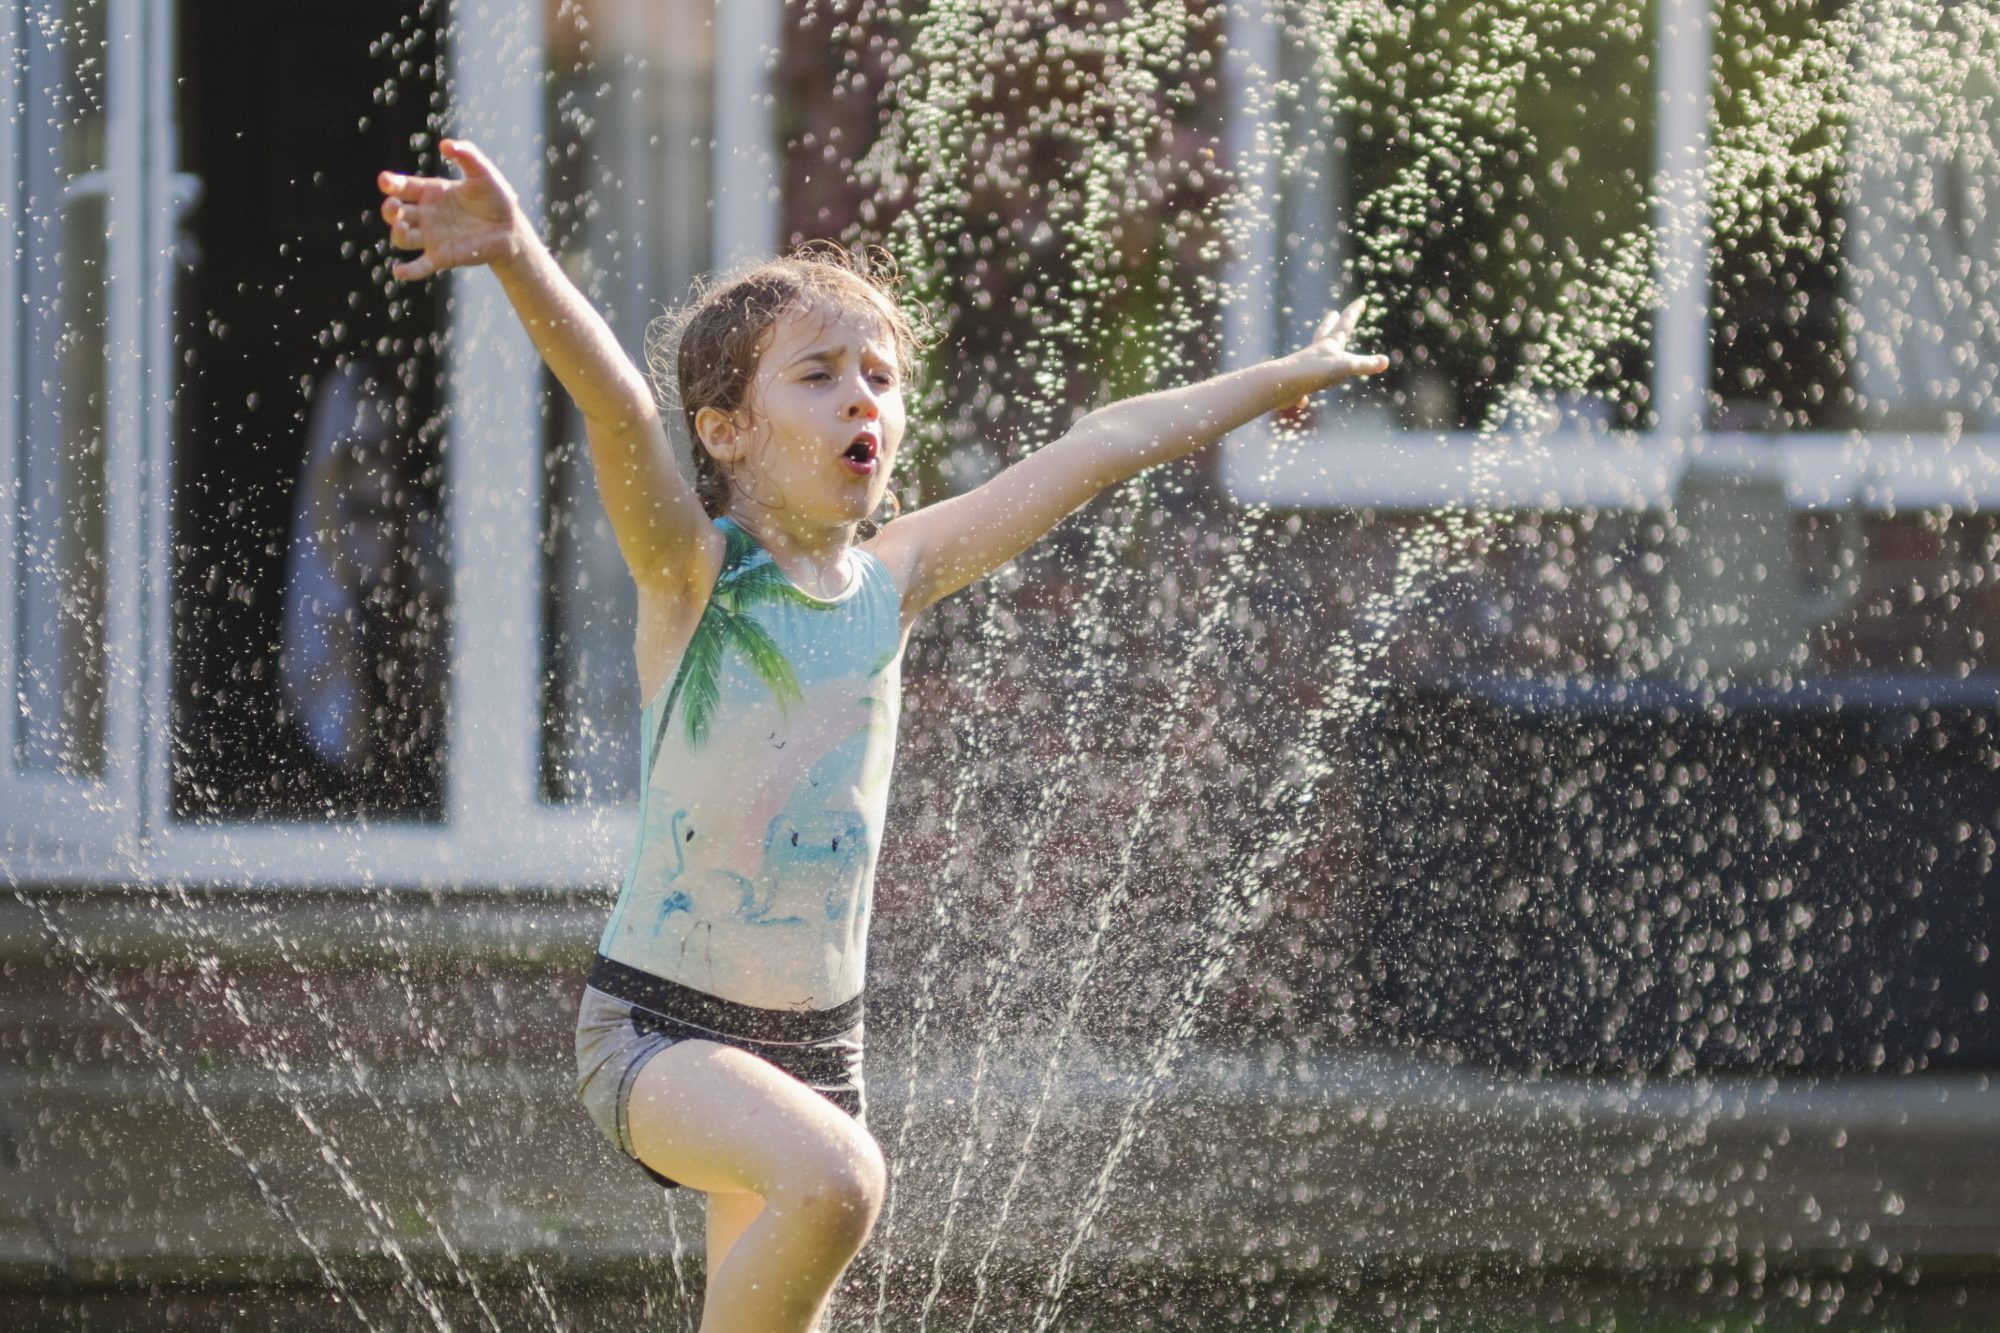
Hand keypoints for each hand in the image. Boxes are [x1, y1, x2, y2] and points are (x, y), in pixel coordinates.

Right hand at [377, 139, 523, 280]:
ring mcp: (431, 237)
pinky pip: (421, 265)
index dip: (391, 183)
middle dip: (390, 210)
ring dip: (397, 234)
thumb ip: (466, 155)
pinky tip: (400, 272)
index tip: (386, 181)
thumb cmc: (495, 197)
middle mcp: (426, 215)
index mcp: (430, 192)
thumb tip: (446, 144)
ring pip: (403, 238)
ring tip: (404, 228)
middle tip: (394, 206)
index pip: (402, 187)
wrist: (511, 228)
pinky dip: (409, 270)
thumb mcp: (482, 172)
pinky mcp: (442, 257)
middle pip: (396, 213)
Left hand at [1286, 297, 1390, 410]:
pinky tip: (1302, 401)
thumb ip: (1365, 365)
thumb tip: (1386, 361)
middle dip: (1330, 323)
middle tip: (1333, 314)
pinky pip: (1301, 390)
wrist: (1282, 384)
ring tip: (1318, 354)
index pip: (1345, 325)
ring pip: (1311, 358)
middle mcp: (1314, 353)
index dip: (1354, 313)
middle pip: (1324, 333)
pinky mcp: (1294, 386)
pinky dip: (1303, 395)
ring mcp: (1303, 368)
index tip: (1361, 300)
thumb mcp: (1345, 367)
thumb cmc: (1315, 371)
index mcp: (1329, 345)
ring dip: (1317, 353)